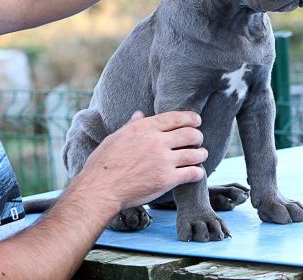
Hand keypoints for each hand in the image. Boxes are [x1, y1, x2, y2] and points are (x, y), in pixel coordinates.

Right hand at [72, 111, 206, 212]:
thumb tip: (139, 114)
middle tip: (198, 142)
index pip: (175, 117)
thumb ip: (131, 126)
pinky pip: (192, 173)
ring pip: (195, 153)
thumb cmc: (103, 164)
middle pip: (191, 134)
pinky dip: (198, 172)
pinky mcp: (167, 179)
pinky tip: (196, 173)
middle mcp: (156, 141)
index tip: (197, 121)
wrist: (100, 189)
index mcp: (144, 128)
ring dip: (201, 154)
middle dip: (198, 137)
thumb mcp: (116, 138)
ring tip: (201, 156)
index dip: (191, 118)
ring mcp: (163, 160)